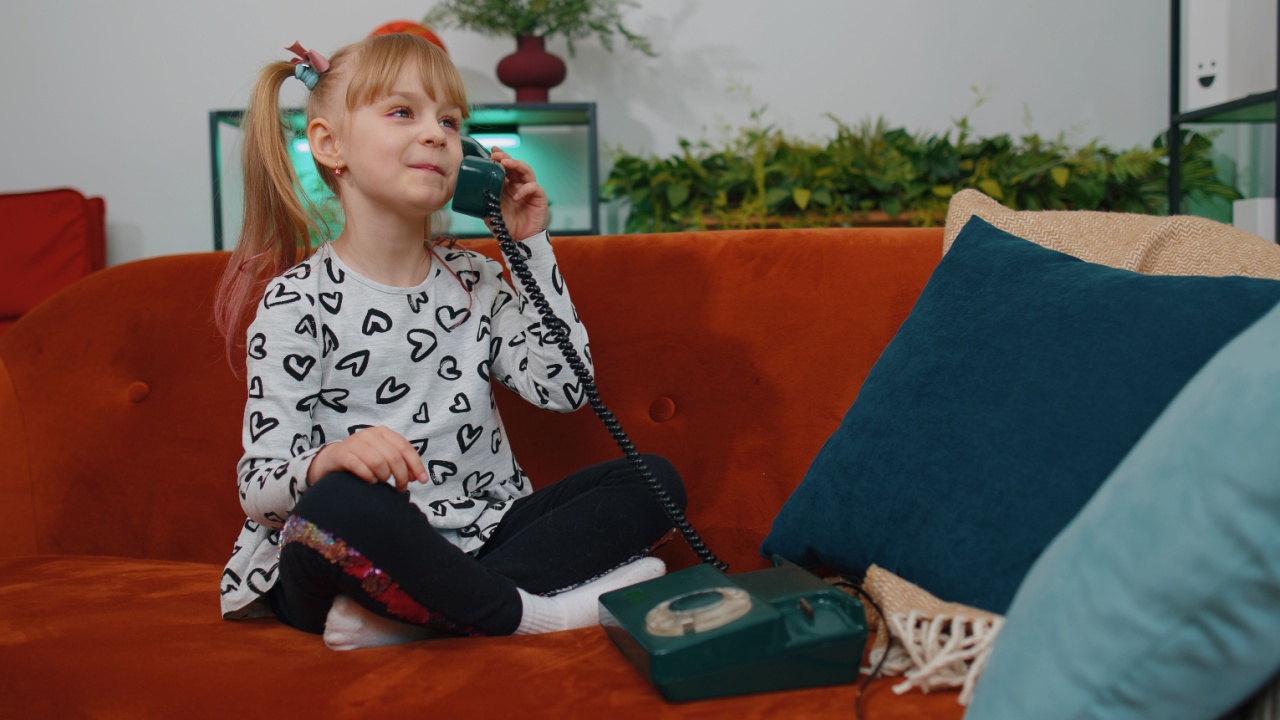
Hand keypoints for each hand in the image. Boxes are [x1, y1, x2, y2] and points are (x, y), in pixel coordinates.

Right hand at [306, 426, 426, 491]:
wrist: (332, 459)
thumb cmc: (363, 459)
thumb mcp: (383, 456)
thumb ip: (401, 462)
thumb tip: (417, 477)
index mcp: (383, 432)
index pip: (405, 448)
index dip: (416, 465)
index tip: (422, 481)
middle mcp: (369, 434)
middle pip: (393, 457)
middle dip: (401, 476)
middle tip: (400, 488)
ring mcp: (354, 443)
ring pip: (378, 462)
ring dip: (384, 477)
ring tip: (382, 482)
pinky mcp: (342, 454)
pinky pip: (360, 467)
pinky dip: (368, 477)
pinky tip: (370, 481)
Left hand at [487, 147, 548, 241]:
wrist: (516, 240)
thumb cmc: (504, 225)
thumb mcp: (489, 208)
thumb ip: (485, 195)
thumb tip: (473, 182)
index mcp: (508, 185)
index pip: (505, 167)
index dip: (499, 157)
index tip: (491, 151)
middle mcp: (519, 185)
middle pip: (515, 165)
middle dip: (506, 157)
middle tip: (496, 154)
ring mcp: (530, 190)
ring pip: (526, 171)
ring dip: (516, 164)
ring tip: (506, 163)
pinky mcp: (539, 197)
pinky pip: (534, 187)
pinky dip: (524, 189)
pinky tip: (515, 195)